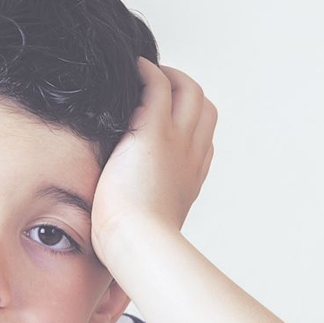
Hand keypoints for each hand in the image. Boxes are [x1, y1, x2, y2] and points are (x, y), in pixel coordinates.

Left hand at [91, 58, 216, 259]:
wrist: (138, 244)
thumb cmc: (137, 251)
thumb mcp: (147, 235)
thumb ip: (141, 226)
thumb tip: (119, 253)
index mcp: (192, 178)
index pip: (202, 139)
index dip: (189, 125)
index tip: (167, 122)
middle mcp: (192, 154)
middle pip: (204, 107)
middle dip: (185, 91)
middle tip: (157, 86)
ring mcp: (177, 139)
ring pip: (188, 89)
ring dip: (169, 75)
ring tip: (143, 72)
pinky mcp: (153, 129)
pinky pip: (157, 83)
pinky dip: (146, 71)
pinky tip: (130, 68)